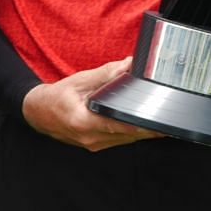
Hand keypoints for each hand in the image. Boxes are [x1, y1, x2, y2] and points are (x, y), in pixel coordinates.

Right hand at [21, 58, 162, 151]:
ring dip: (145, 132)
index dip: (140, 125)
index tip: (158, 122)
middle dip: (149, 128)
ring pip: (127, 140)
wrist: (39, 113)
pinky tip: (147, 124)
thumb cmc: (57, 96)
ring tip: (165, 121)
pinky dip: (134, 132)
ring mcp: (94, 145)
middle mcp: (90, 138)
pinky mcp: (97, 145)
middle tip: (171, 119)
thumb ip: (105, 74)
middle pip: (128, 135)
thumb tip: (128, 65)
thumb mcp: (79, 81)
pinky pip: (121, 140)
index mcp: (83, 121)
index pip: (118, 125)